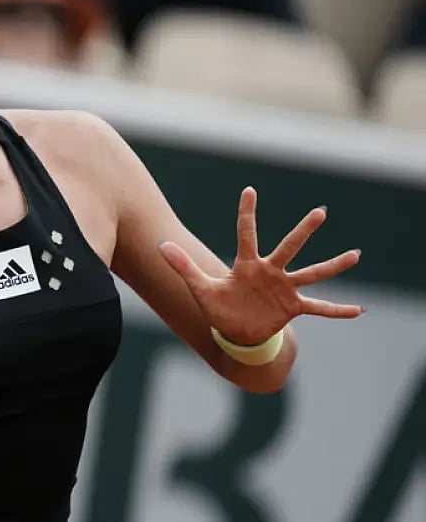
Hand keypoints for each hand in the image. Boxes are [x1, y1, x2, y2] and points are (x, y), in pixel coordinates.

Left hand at [158, 187, 362, 345]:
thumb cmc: (219, 307)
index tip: (249, 190)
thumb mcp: (199, 288)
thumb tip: (161, 245)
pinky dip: (337, 310)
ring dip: (332, 266)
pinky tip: (359, 311)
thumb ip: (183, 267)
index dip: (246, 213)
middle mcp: (270, 272)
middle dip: (303, 231)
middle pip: (288, 247)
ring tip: (354, 255)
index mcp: (246, 265)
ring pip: (311, 273)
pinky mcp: (293, 308)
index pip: (245, 234)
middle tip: (320, 212)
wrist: (235, 332)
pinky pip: (319, 308)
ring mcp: (284, 289)